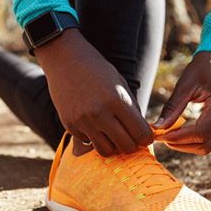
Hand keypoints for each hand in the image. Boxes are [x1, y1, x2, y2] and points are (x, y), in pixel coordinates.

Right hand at [36, 28, 152, 155]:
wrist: (64, 59)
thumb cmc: (97, 69)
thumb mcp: (120, 84)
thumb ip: (132, 110)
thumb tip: (142, 135)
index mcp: (117, 101)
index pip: (141, 134)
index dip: (146, 138)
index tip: (144, 136)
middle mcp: (100, 113)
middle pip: (125, 146)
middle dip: (131, 144)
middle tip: (130, 137)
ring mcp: (82, 121)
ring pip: (106, 151)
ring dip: (112, 145)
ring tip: (112, 134)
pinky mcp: (69, 125)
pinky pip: (88, 142)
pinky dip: (93, 137)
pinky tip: (93, 123)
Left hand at [154, 52, 210, 154]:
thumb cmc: (203, 68)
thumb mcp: (185, 84)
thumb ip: (172, 107)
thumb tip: (158, 128)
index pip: (201, 132)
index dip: (179, 137)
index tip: (160, 136)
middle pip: (206, 144)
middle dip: (181, 144)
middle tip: (161, 137)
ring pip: (209, 145)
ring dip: (186, 145)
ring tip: (168, 135)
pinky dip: (193, 139)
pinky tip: (179, 132)